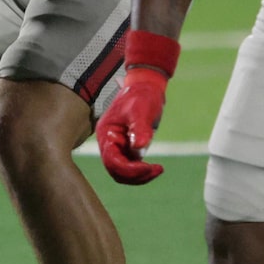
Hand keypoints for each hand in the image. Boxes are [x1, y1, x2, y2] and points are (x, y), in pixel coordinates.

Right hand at [95, 68, 167, 184]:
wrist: (145, 88)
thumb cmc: (142, 97)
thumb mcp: (141, 111)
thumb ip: (139, 129)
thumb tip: (139, 148)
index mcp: (106, 134)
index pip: (112, 160)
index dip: (129, 169)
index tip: (149, 167)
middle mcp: (108, 143)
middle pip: (116, 170)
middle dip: (135, 175)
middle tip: (156, 169)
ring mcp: (117, 146)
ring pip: (122, 172)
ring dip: (139, 176)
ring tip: (157, 169)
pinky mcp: (126, 148)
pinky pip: (130, 166)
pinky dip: (141, 170)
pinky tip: (155, 167)